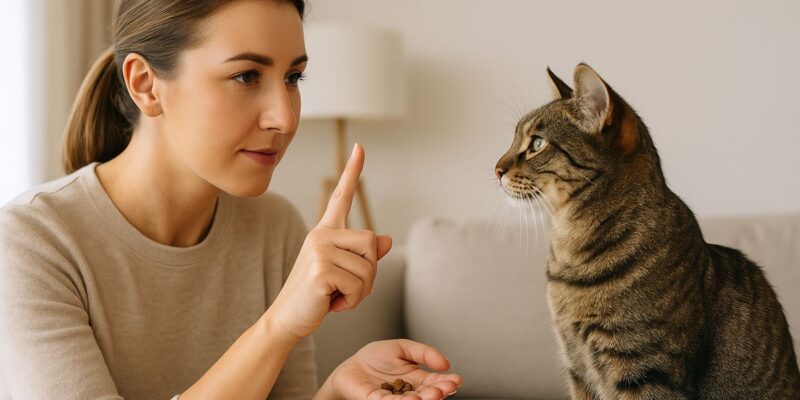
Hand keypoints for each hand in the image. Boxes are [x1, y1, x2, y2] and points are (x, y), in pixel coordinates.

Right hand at [266, 144, 392, 341]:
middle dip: (370, 272)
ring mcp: (319, 250)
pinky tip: (331, 303)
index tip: (360, 147)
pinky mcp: (321, 269)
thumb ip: (364, 256)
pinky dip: (352, 302)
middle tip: (346, 288)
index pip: (341, 196)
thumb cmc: (317, 295)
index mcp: (326, 231)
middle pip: (372, 242)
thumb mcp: (343, 272)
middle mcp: (321, 234)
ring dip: (361, 292)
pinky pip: (358, 285)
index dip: (353, 171)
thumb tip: (387, 239)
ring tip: (337, 296)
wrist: (288, 319)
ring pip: (369, 268)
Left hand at [320, 339, 462, 399]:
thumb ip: (424, 353)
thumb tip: (446, 363)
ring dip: (425, 399)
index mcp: (416, 379)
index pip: (434, 382)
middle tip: (447, 388)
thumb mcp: (403, 347)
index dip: (446, 382)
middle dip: (439, 391)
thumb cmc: (374, 358)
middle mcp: (408, 392)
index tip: (456, 380)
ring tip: (435, 394)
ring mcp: (393, 398)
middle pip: (426, 394)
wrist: (351, 366)